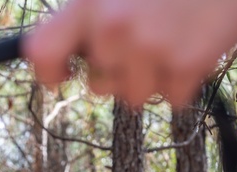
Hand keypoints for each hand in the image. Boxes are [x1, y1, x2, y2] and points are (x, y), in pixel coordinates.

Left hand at [23, 0, 236, 107]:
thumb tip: (79, 51)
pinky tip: (194, 42)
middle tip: (146, 37)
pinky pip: (173, 98)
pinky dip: (185, 79)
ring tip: (173, 36)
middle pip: (98, 85)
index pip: (42, 53)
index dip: (50, 72)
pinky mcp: (186, 64)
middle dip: (118, 71)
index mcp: (88, 4)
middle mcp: (112, 28)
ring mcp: (150, 48)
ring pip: (134, 96)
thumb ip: (90, 14)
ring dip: (152, 76)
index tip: (63, 74)